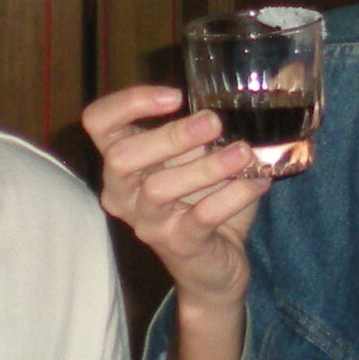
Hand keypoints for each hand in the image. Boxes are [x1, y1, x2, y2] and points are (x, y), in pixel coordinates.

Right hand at [84, 83, 265, 313]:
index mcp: (121, 162)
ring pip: (159, 189)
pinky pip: (201, 216)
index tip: (175, 95)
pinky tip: (258, 181)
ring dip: (206, 166)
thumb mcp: (196, 158)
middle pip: (120, 157)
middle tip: (213, 122)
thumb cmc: (203, 200)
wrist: (216, 264)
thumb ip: (201, 130)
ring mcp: (147, 223)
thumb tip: (234, 99)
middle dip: (169, 136)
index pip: (99, 122)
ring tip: (243, 152)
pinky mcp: (178, 245)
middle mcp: (122, 193)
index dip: (129, 102)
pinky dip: (234, 195)